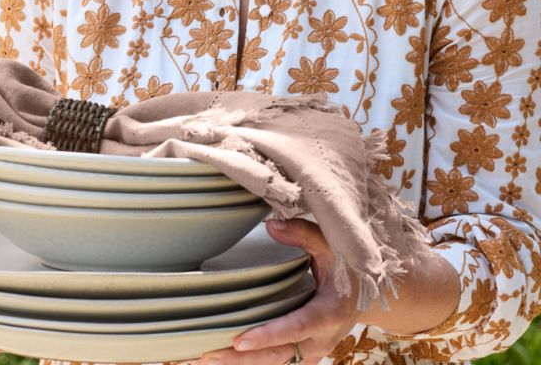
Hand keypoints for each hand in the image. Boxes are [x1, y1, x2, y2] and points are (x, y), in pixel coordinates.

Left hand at [200, 217, 460, 364]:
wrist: (373, 293)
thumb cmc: (351, 265)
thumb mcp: (334, 244)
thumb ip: (303, 234)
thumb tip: (270, 225)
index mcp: (329, 313)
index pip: (296, 328)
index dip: (269, 335)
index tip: (240, 340)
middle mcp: (321, 338)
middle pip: (279, 356)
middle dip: (242, 359)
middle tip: (206, 354)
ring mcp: (313, 349)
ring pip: (275, 364)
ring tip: (201, 360)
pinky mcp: (305, 351)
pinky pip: (277, 361)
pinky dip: (251, 362)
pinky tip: (220, 358)